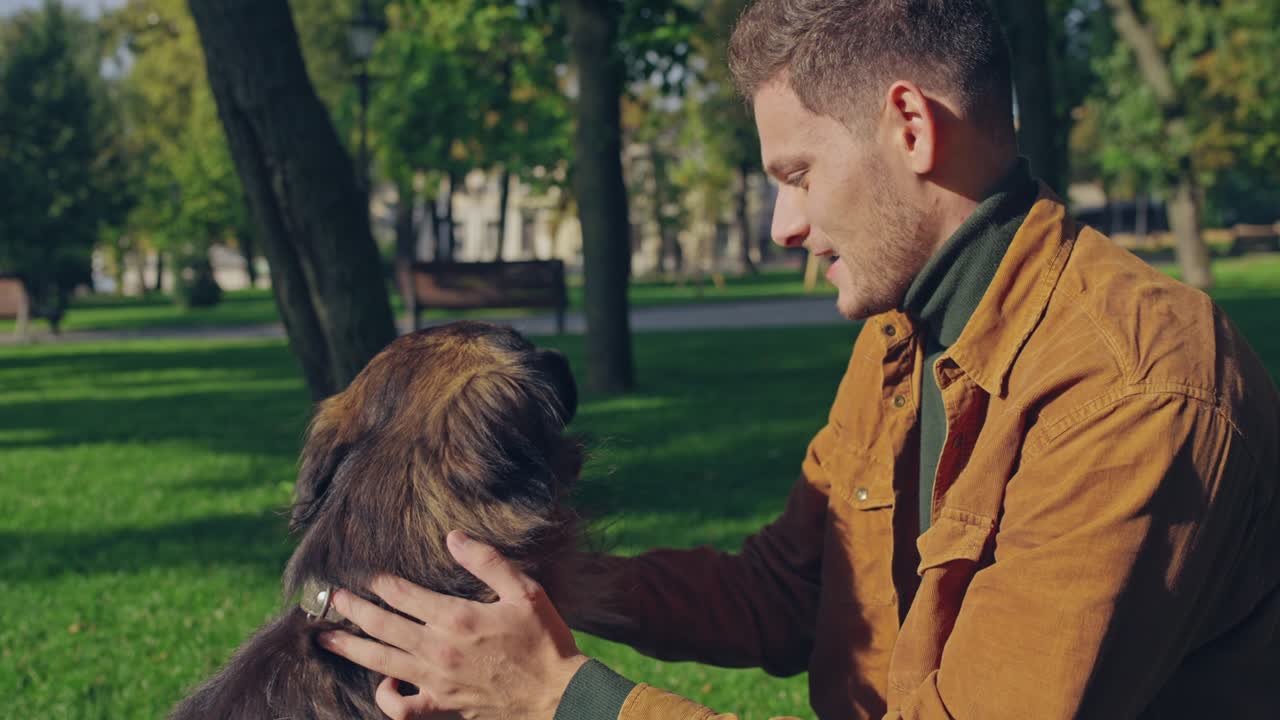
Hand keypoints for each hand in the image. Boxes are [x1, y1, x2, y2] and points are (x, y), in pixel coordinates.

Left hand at [319, 531, 589, 719]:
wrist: (557, 695)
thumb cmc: (544, 640)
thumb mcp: (525, 591)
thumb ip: (487, 562)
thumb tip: (453, 537)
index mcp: (457, 617)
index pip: (404, 595)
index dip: (382, 583)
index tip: (367, 574)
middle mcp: (439, 649)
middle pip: (382, 626)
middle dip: (352, 610)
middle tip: (331, 598)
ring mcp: (436, 681)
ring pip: (380, 663)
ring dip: (351, 648)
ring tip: (327, 638)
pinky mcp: (442, 707)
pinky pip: (401, 708)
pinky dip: (385, 697)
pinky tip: (382, 682)